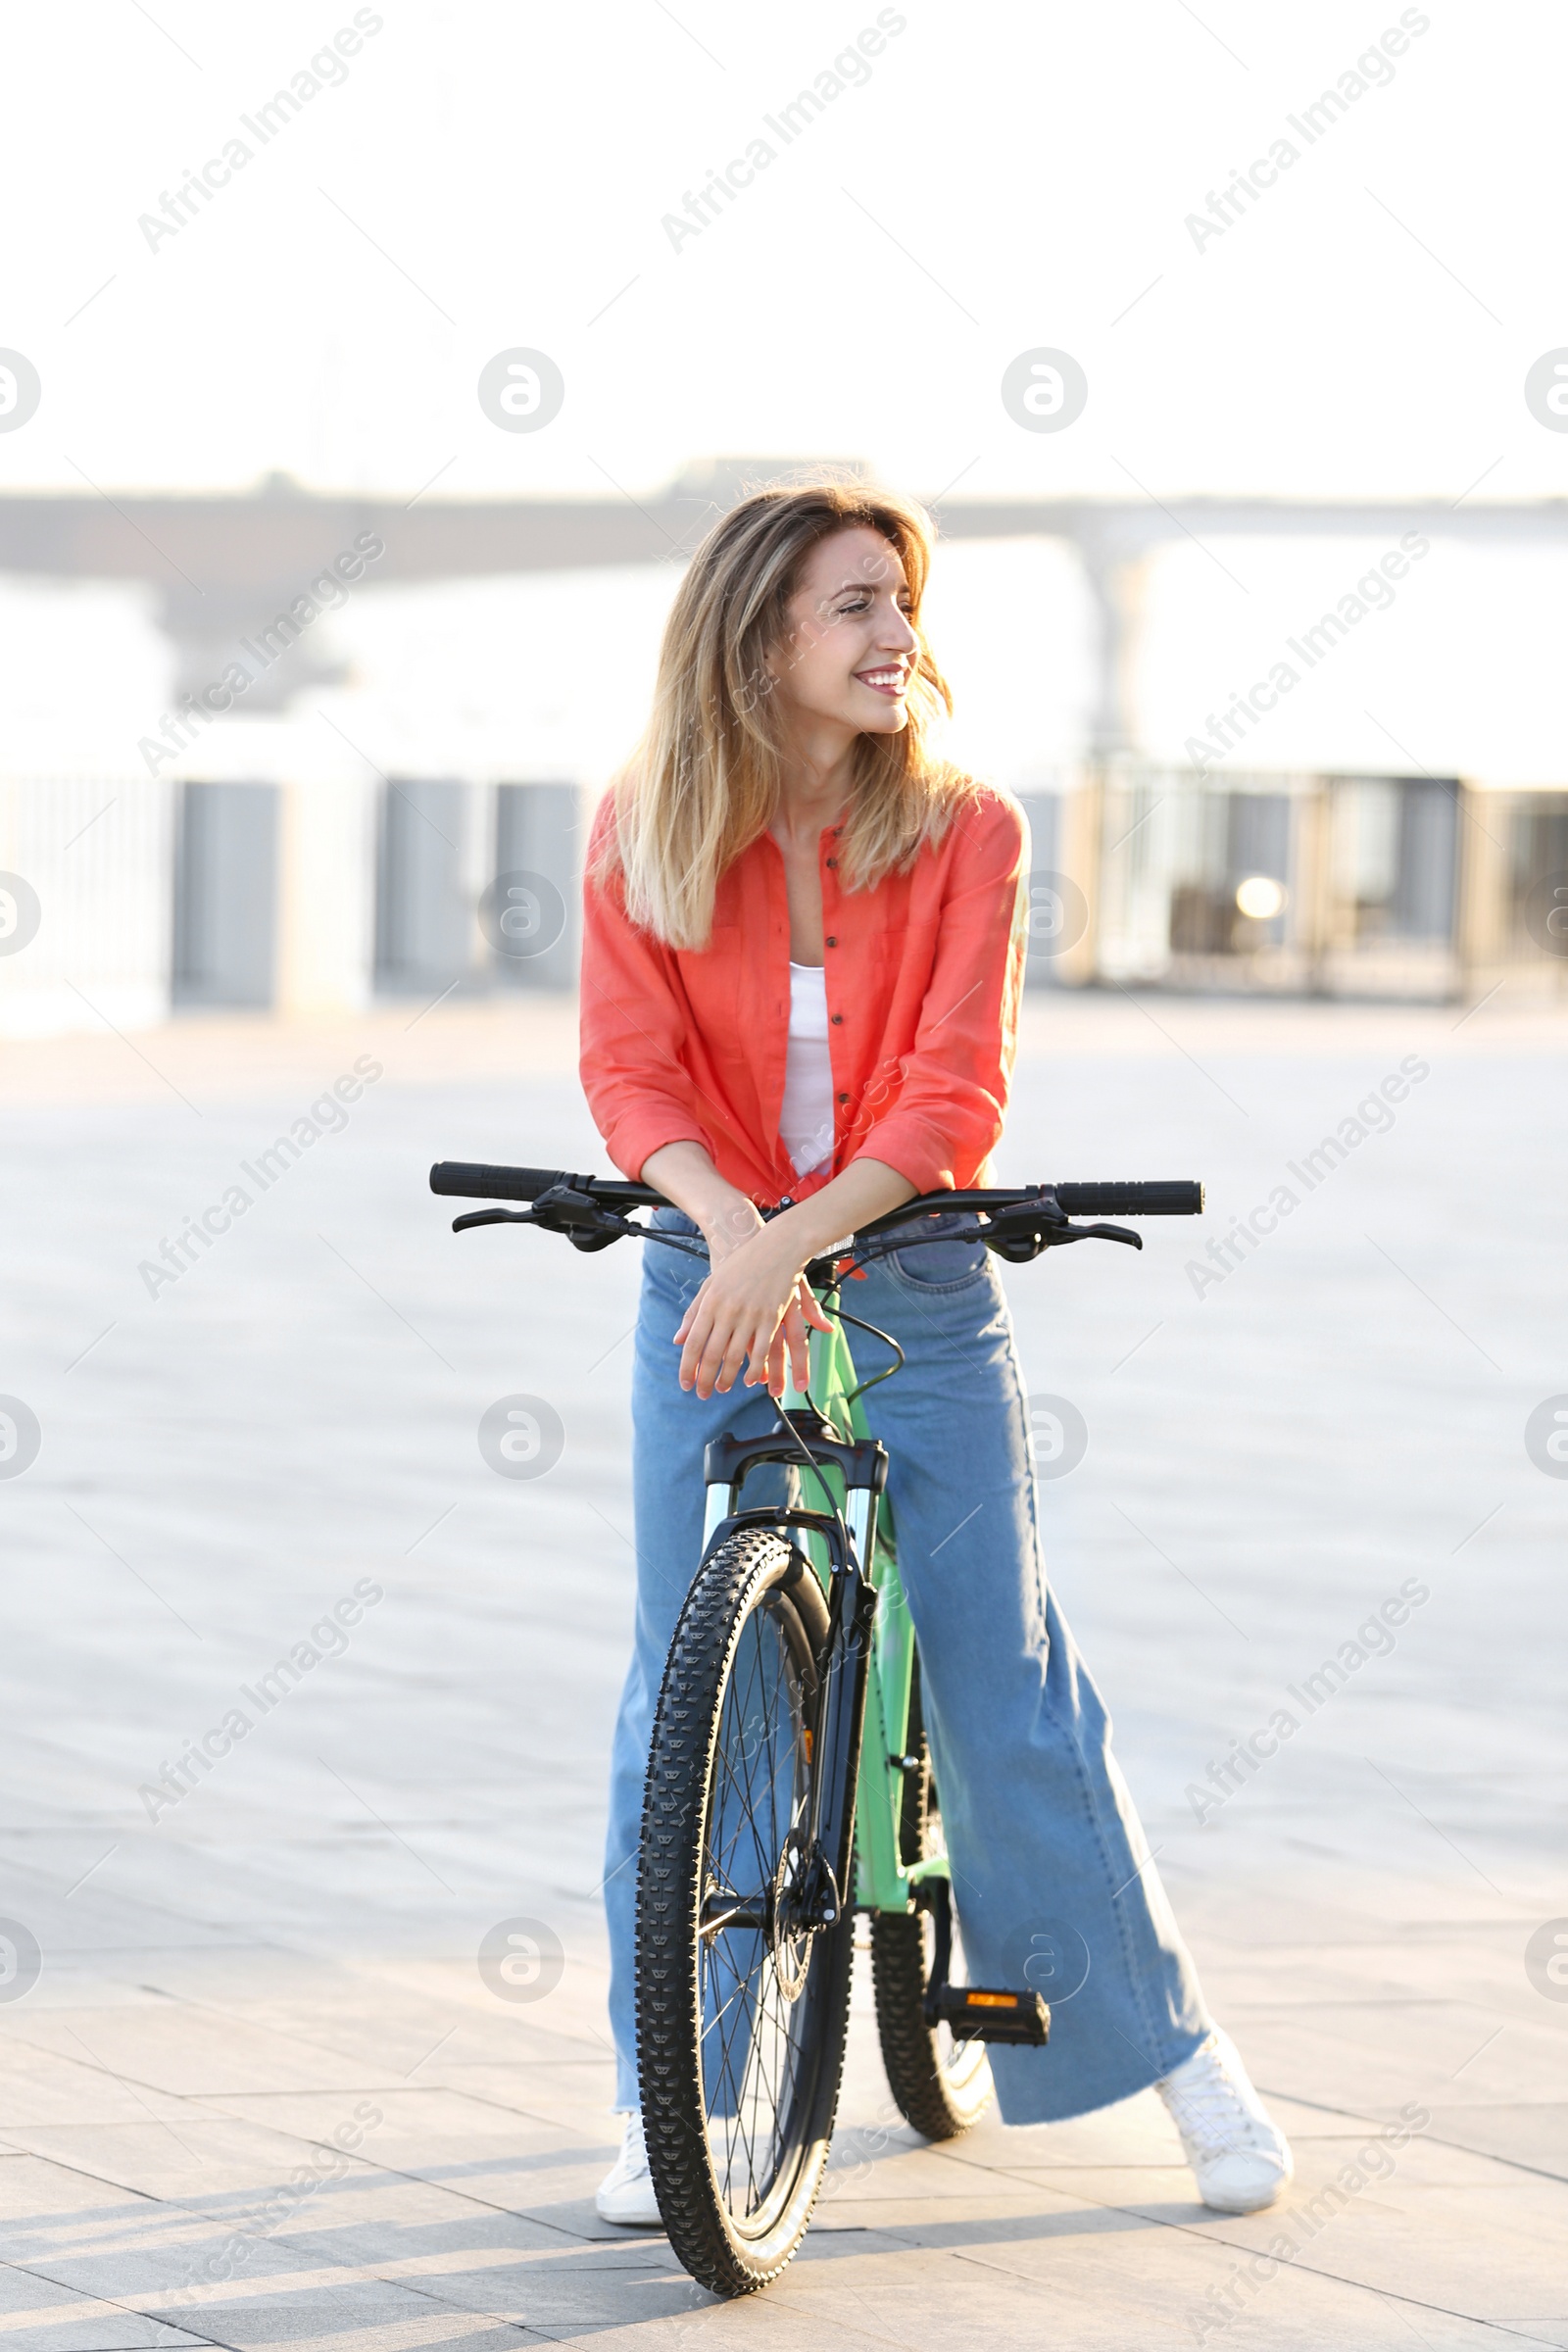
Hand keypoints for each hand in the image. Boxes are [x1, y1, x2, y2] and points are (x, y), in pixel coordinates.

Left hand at [675, 1205, 833, 1399]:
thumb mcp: (712, 1284)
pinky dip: (754, 1368)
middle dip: (705, 1378)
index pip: (693, 1342)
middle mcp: (728, 1310)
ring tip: (722, 1389)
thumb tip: (678, 1340)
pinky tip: (749, 1379)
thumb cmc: (740, 1264)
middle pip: (712, 1354)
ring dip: (728, 1377)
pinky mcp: (771, 1317)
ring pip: (735, 1355)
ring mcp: (750, 1314)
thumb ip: (694, 1313)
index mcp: (710, 1302)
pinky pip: (761, 1349)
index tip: (685, 1384)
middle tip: (702, 1394)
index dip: (688, 1367)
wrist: (776, 1246)